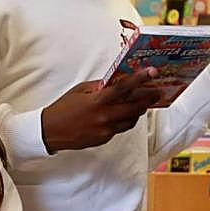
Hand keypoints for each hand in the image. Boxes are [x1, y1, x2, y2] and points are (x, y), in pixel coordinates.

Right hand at [40, 69, 162, 152]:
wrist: (51, 131)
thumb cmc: (64, 107)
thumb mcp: (80, 90)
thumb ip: (100, 86)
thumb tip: (117, 81)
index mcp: (98, 100)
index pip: (124, 87)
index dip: (140, 79)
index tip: (152, 72)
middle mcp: (105, 116)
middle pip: (135, 106)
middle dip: (149, 98)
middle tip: (158, 91)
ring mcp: (106, 129)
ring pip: (132, 119)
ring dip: (138, 110)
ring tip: (143, 102)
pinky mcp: (105, 138)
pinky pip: (121, 128)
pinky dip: (125, 119)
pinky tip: (125, 114)